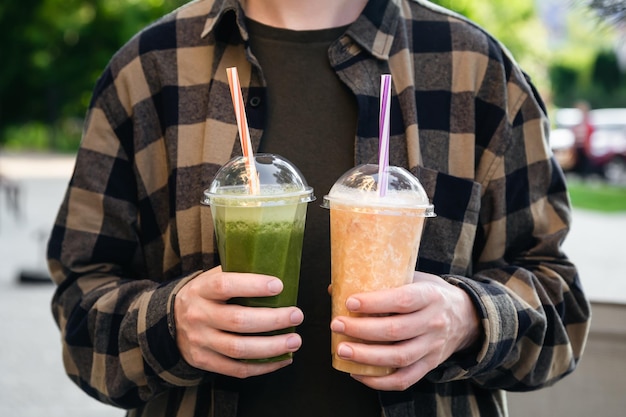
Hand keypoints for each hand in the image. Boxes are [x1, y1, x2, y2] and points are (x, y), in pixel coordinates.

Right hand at [174, 266, 303, 377]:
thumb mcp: (211, 278)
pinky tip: (282, 358)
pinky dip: (263, 367)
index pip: (225, 285)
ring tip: (294, 341)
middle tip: (296, 315)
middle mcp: (198, 316)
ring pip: (239, 349)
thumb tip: (275, 266)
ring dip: (271, 347)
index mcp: (201, 290)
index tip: (278, 285)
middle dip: (272, 320)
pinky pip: (237, 369)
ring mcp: (200, 341)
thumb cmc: (204, 295)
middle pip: (238, 321)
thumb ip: (236, 272)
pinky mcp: (205, 361)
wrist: (170, 321)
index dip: (253, 286)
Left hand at [330, 271, 480, 390]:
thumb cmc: (430, 294)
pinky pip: (404, 379)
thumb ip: (383, 281)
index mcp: (430, 296)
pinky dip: (379, 381)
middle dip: (362, 330)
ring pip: (399, 357)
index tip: (349, 302)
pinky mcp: (430, 365)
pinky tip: (357, 373)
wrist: (467, 317)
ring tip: (342, 350)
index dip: (375, 302)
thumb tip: (337, 288)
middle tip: (336, 325)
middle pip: (396, 331)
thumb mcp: (416, 278)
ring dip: (367, 357)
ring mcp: (433, 347)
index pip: (402, 300)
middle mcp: (434, 322)